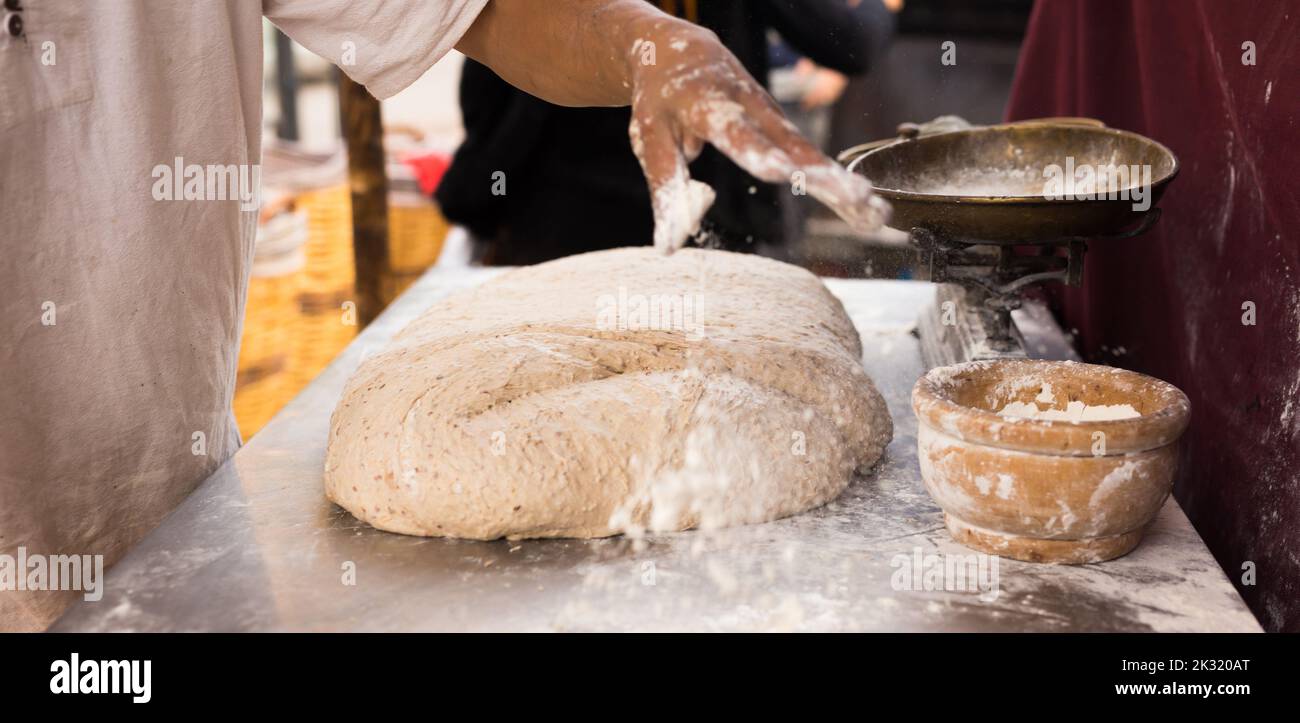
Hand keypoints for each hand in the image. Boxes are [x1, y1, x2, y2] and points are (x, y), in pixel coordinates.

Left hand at [626, 23, 889, 251]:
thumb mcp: (650, 139)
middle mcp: (751, 107)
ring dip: (845, 185)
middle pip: (791, 145)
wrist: (685, 52)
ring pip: (812, 155)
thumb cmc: (662, 100)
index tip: (779, 172)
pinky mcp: (785, 130)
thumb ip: (666, 189)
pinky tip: (870, 213)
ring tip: (876, 216)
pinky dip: (842, 186)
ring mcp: (774, 117)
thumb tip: (670, 247)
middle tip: (857, 199)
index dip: (756, 152)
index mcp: (709, 103)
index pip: (735, 131)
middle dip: (824, 175)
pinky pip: (814, 161)